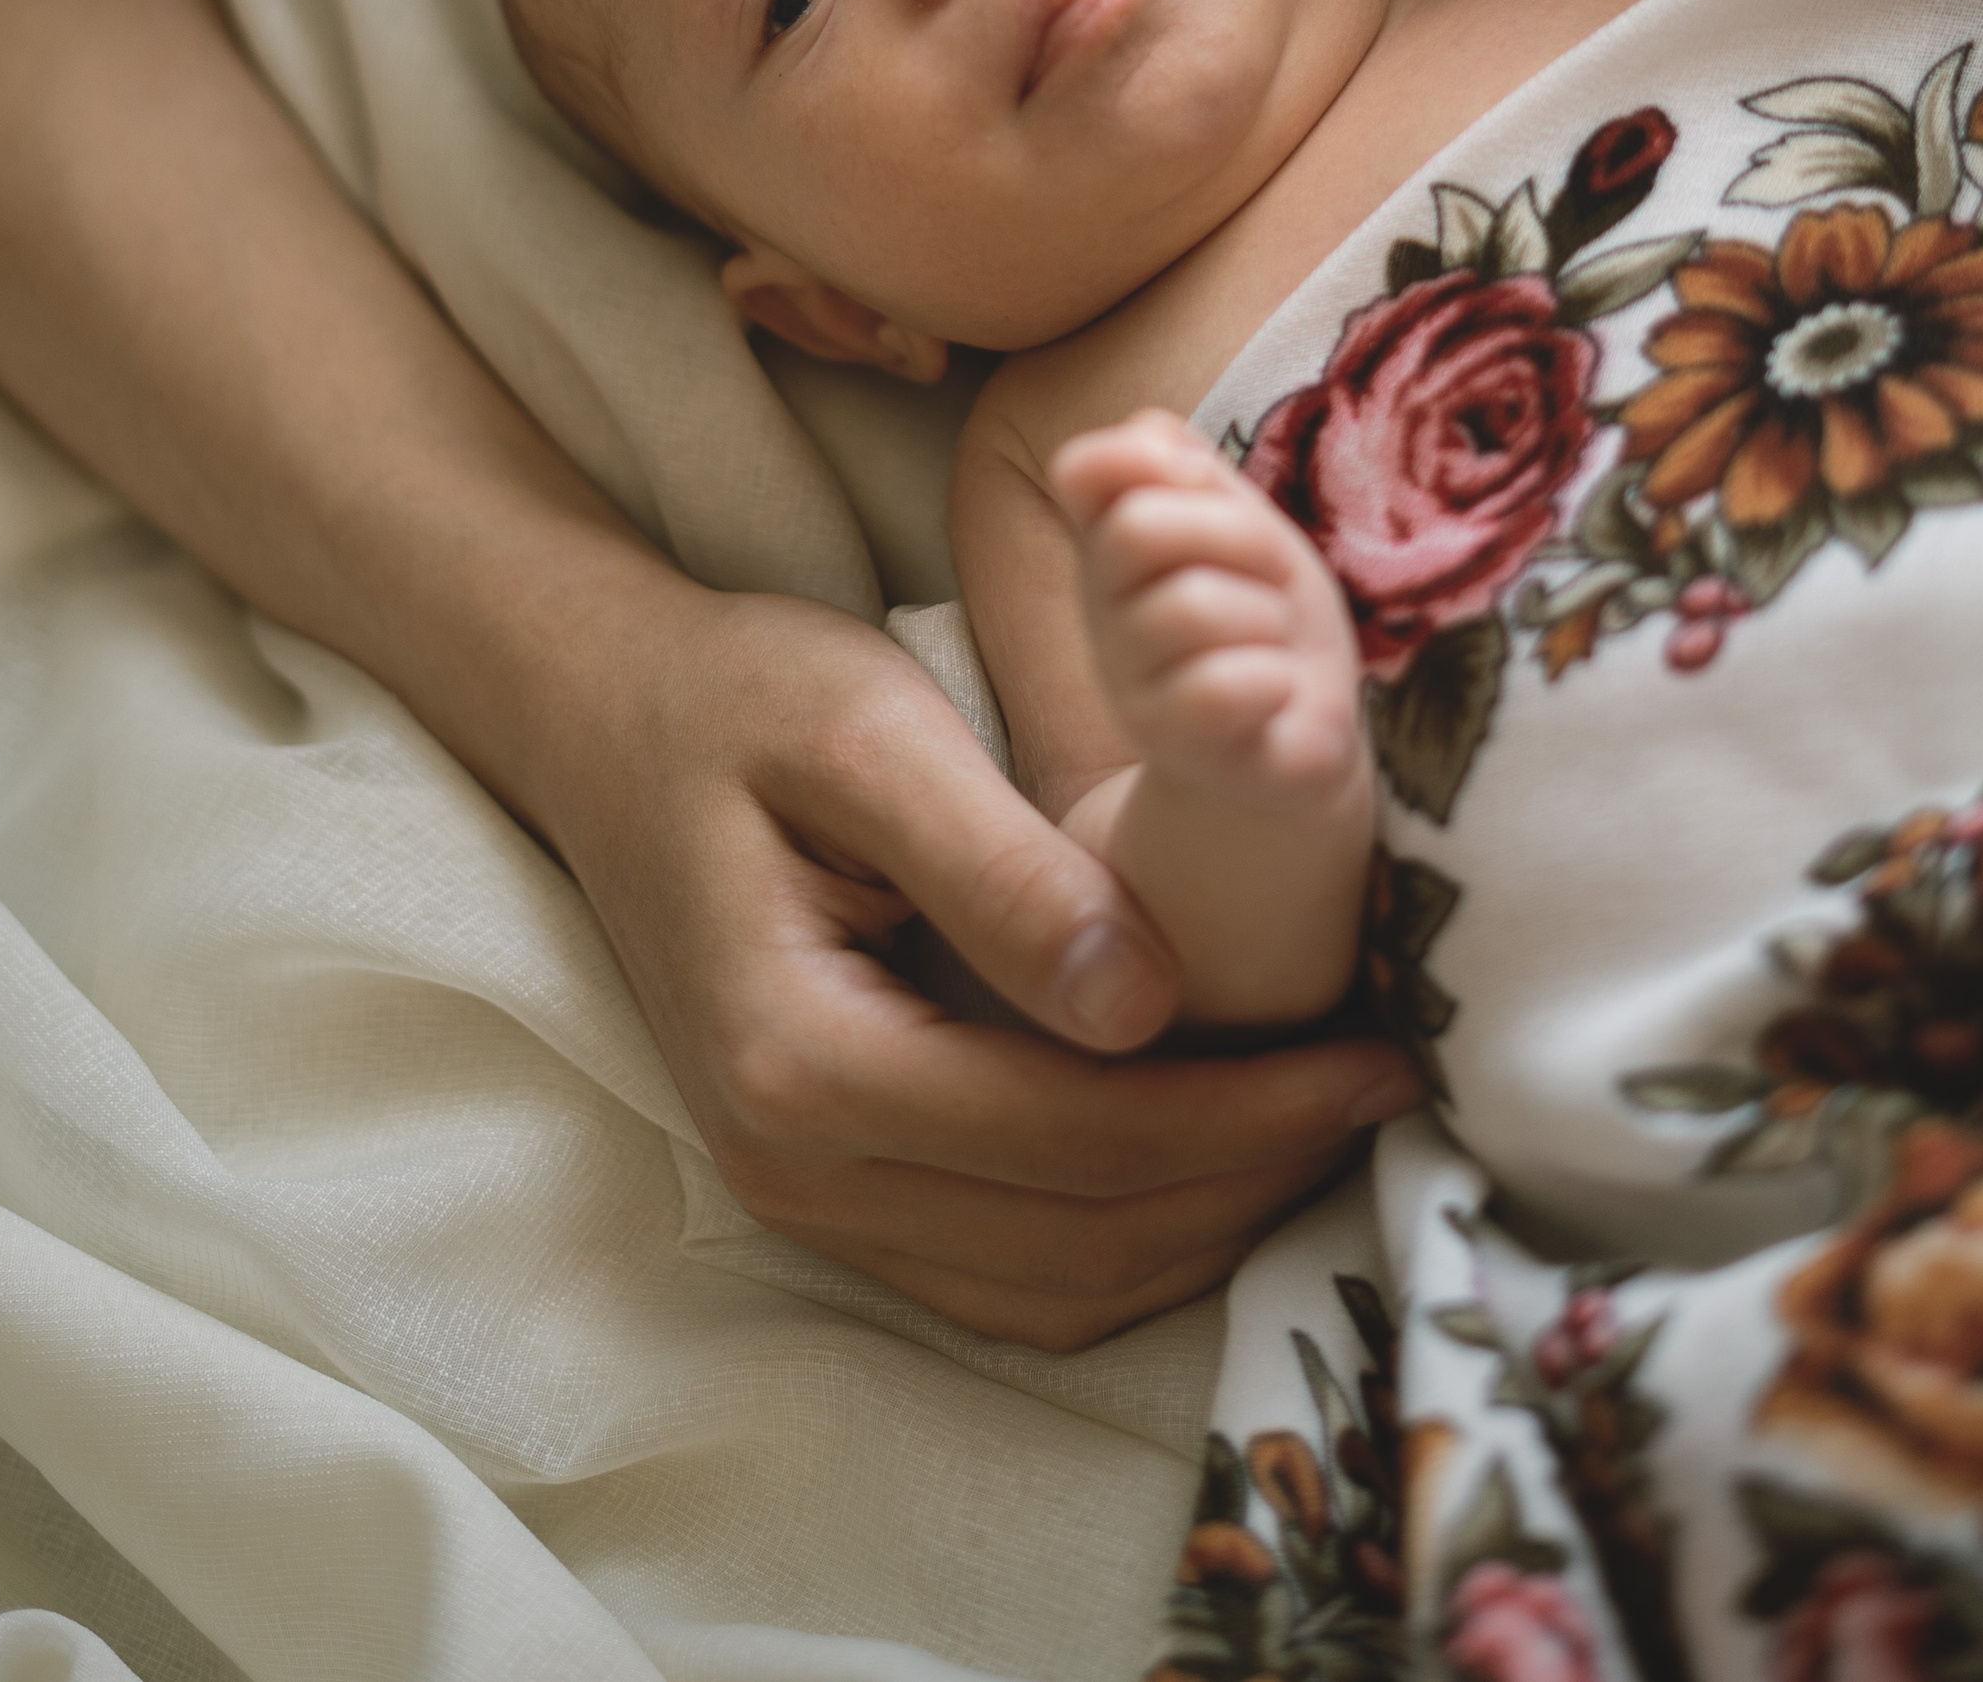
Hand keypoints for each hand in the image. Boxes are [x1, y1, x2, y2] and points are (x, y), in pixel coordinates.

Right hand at [539, 560, 1418, 1350]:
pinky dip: (1122, 1238)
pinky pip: (1000, 1270)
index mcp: (801, 1061)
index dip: (1248, 1115)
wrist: (601, 715)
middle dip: (1251, 1181)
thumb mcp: (870, 732)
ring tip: (1321, 1119)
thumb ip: (1002, 869)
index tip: (1378, 1052)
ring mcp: (798, 1192)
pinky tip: (1210, 1146)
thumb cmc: (737, 695)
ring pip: (1047, 1286)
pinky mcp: (822, 1180)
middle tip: (1381, 1086)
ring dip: (1201, 1225)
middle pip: (1076, 1242)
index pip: (1077, 1141)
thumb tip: (1144, 1002)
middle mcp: (791, 1166)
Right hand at [1051, 410, 1363, 811]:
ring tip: (1270, 644)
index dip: (1148, 461)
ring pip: (1189, 606)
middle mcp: (1103, 611)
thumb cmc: (1265, 614)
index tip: (1204, 488)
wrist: (1299, 732)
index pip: (1081, 468)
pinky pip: (1220, 687)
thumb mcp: (1242, 524)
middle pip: (1137, 527)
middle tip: (1270, 576)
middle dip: (1238, 537)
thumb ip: (1191, 471)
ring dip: (1266, 618)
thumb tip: (1154, 446)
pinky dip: (1272, 681)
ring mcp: (1127, 684)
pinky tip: (1272, 696)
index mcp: (1112, 543)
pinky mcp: (1169, 746)